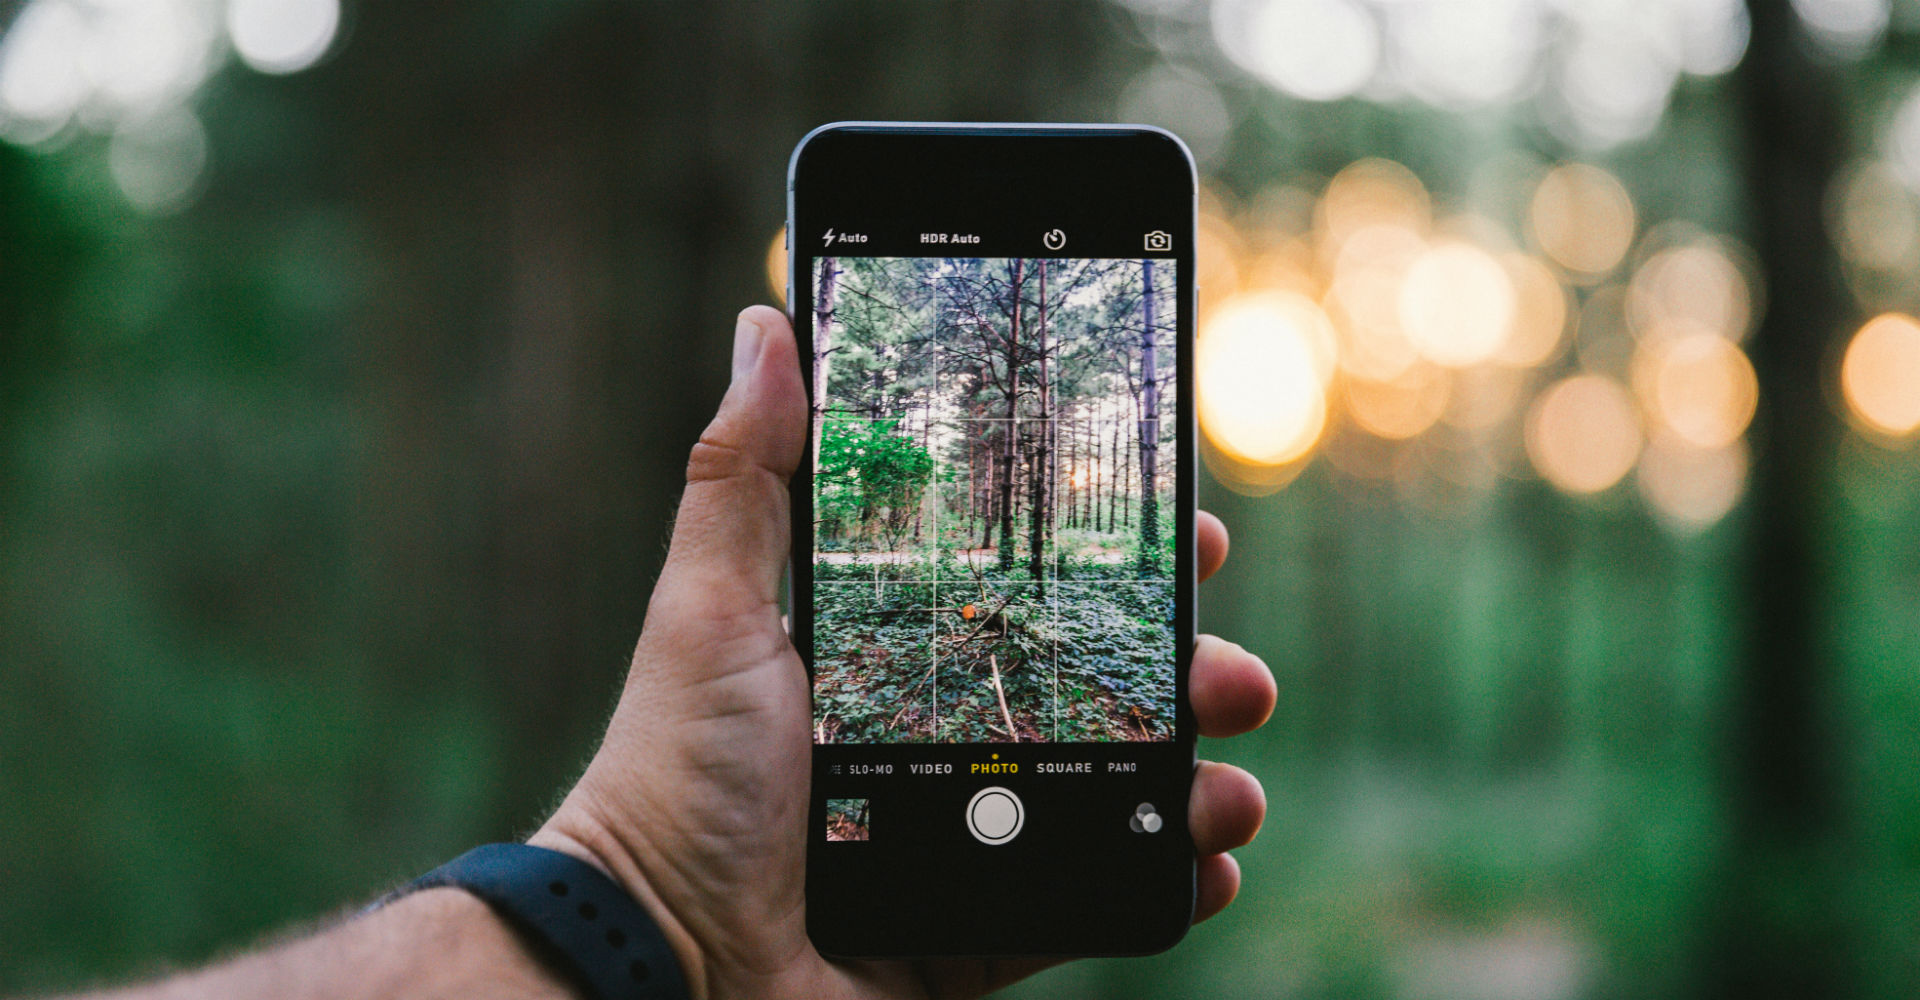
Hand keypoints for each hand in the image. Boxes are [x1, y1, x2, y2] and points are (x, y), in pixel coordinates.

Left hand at [531, 306, 1274, 999]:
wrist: (662, 955)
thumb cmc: (676, 774)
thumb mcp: (713, 607)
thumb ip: (746, 474)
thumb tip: (767, 326)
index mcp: (902, 658)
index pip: (1034, 590)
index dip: (1117, 564)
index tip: (1187, 534)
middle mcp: (950, 740)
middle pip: (1102, 687)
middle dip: (1188, 666)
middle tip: (1229, 664)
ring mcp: (977, 837)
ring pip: (1125, 792)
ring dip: (1204, 773)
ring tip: (1230, 775)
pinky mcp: (988, 930)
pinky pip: (1103, 903)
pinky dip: (1171, 880)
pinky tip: (1209, 859)